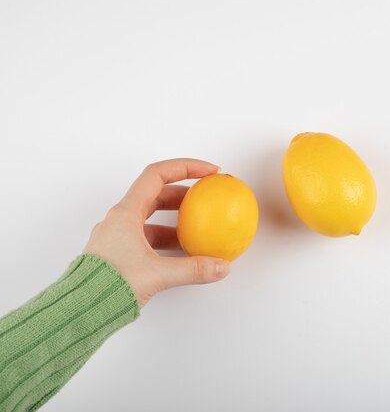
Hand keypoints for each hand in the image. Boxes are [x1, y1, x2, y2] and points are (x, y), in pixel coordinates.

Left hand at [84, 158, 229, 308]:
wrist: (80, 309)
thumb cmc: (108, 285)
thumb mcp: (157, 275)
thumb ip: (193, 269)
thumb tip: (221, 266)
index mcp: (125, 214)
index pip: (157, 175)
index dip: (185, 167)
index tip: (207, 172)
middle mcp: (120, 221)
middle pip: (156, 194)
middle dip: (185, 193)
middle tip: (207, 196)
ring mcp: (119, 237)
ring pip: (153, 217)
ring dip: (178, 218)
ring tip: (201, 227)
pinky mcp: (120, 254)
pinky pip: (148, 238)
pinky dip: (168, 240)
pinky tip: (184, 252)